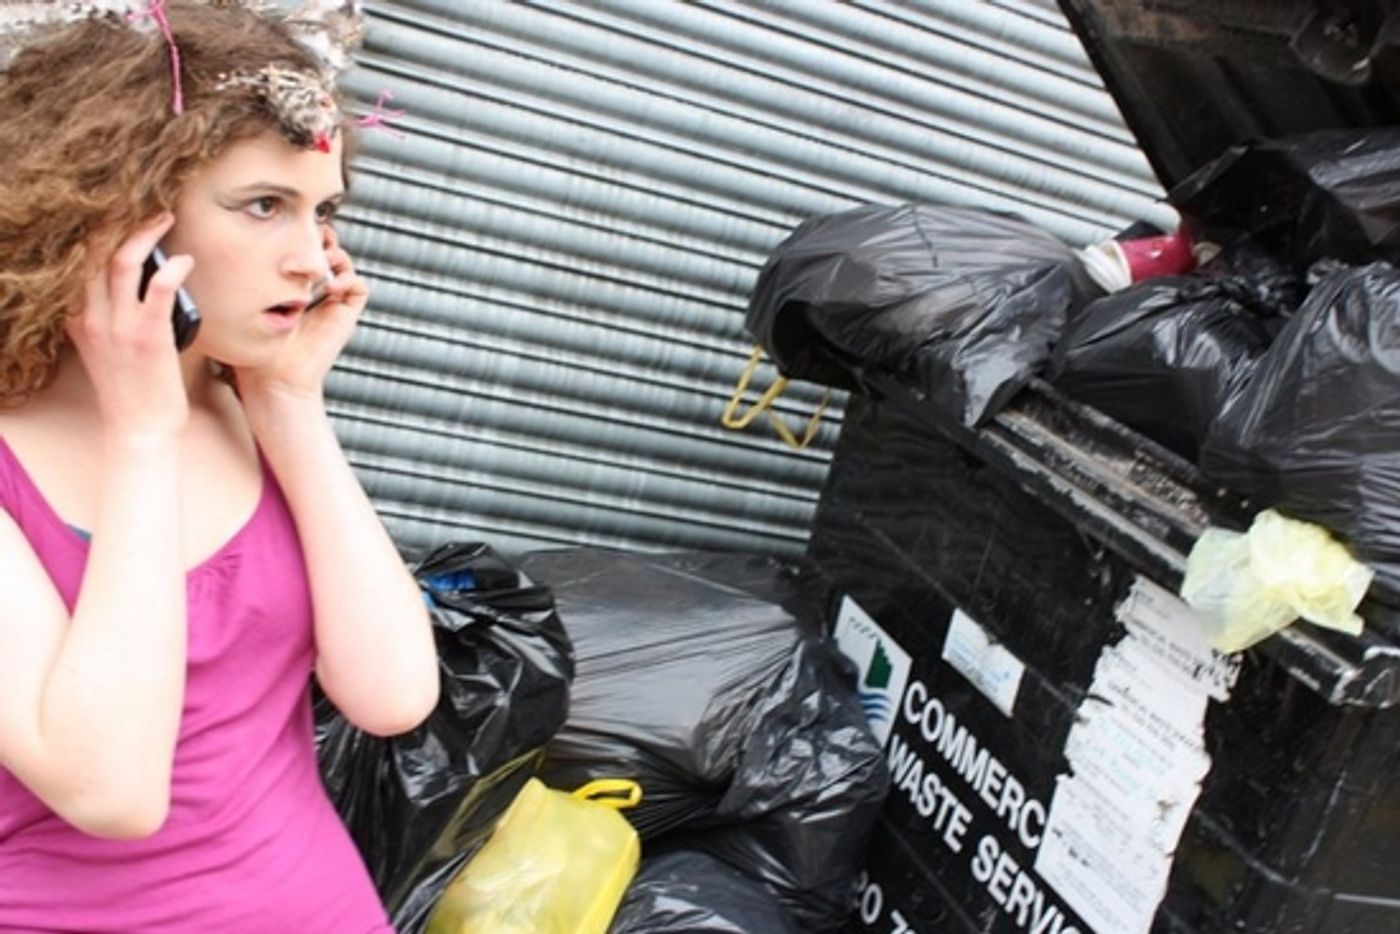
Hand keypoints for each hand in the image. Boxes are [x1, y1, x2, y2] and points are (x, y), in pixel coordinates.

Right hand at [66, 214, 191, 437]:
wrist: (139, 428)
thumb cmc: (133, 389)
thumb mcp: (107, 347)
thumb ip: (112, 315)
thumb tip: (141, 282)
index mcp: (78, 317)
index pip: (79, 260)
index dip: (96, 229)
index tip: (115, 208)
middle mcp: (92, 317)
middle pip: (94, 251)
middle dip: (116, 219)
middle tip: (142, 200)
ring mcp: (119, 326)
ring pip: (123, 262)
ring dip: (146, 233)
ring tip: (165, 216)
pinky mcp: (149, 337)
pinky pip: (159, 292)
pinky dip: (172, 269)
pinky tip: (184, 259)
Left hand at [234, 225, 365, 406]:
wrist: (274, 378)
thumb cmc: (252, 348)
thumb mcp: (241, 306)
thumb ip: (236, 282)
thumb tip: (217, 251)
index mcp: (290, 289)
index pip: (301, 252)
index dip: (299, 238)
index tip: (285, 233)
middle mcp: (314, 294)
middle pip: (326, 251)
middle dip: (321, 239)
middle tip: (309, 237)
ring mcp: (332, 304)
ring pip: (345, 265)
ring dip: (336, 255)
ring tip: (321, 260)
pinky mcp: (345, 316)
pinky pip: (359, 287)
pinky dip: (349, 279)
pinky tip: (329, 287)